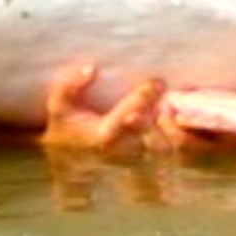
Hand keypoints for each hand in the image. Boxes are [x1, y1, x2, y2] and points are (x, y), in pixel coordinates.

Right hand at [41, 64, 185, 152]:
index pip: (128, 114)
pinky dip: (174, 141)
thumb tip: (90, 69)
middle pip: (151, 133)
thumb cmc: (65, 127)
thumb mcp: (58, 106)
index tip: (156, 81)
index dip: (144, 97)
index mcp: (103, 136)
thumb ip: (69, 86)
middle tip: (170, 95)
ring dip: (171, 128)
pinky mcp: (142, 167)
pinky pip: (165, 157)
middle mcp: (121, 151)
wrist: (66, 159)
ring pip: (163, 147)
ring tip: (174, 108)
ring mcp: (133, 162)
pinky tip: (177, 124)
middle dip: (163, 113)